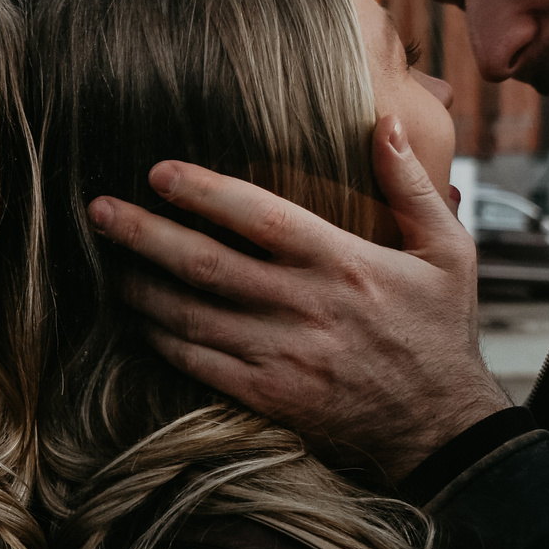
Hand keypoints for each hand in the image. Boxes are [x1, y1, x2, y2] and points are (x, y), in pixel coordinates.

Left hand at [90, 115, 506, 480]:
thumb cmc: (441, 332)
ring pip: (191, 316)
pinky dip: (161, 339)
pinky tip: (138, 317)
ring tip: (105, 261)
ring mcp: (283, 357)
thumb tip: (382, 121)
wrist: (442, 426)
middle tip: (99, 210)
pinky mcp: (269, 396)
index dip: (204, 192)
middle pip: (207, 264)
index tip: (158, 172)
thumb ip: (411, 186)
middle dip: (144, 235)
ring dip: (141, 288)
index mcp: (344, 264)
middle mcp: (306, 308)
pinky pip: (197, 364)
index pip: (261, 217)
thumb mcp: (450, 252)